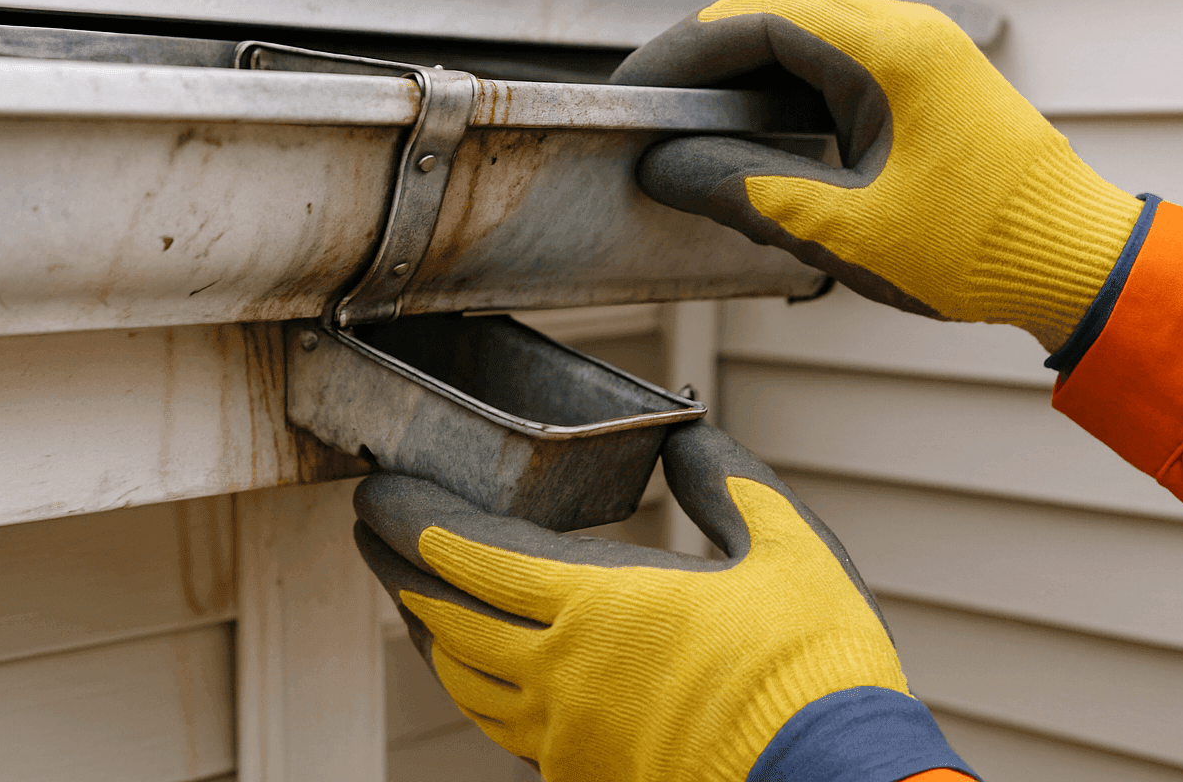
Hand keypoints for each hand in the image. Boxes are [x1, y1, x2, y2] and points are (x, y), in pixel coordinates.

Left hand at [354, 422, 974, 781]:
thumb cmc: (813, 665)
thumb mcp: (785, 543)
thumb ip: (724, 480)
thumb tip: (686, 436)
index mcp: (600, 604)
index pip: (469, 552)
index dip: (411, 518)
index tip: (377, 491)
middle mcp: (561, 675)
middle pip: (442, 615)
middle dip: (394, 566)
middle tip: (369, 531)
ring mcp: (565, 738)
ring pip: (460, 681)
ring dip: (425, 629)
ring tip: (412, 596)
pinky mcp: (585, 780)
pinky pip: (501, 728)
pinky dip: (471, 686)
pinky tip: (482, 674)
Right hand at [613, 0, 1142, 352]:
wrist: (1076, 262)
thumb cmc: (978, 249)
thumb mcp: (841, 229)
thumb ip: (742, 189)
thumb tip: (665, 168)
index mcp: (889, 52)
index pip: (756, 18)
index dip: (681, 53)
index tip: (633, 91)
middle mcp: (906, 35)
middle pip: (774, 15)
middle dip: (702, 61)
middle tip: (647, 109)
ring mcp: (919, 55)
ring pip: (802, 39)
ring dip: (740, 78)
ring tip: (685, 126)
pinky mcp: (925, 84)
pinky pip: (835, 66)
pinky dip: (782, 94)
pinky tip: (748, 136)